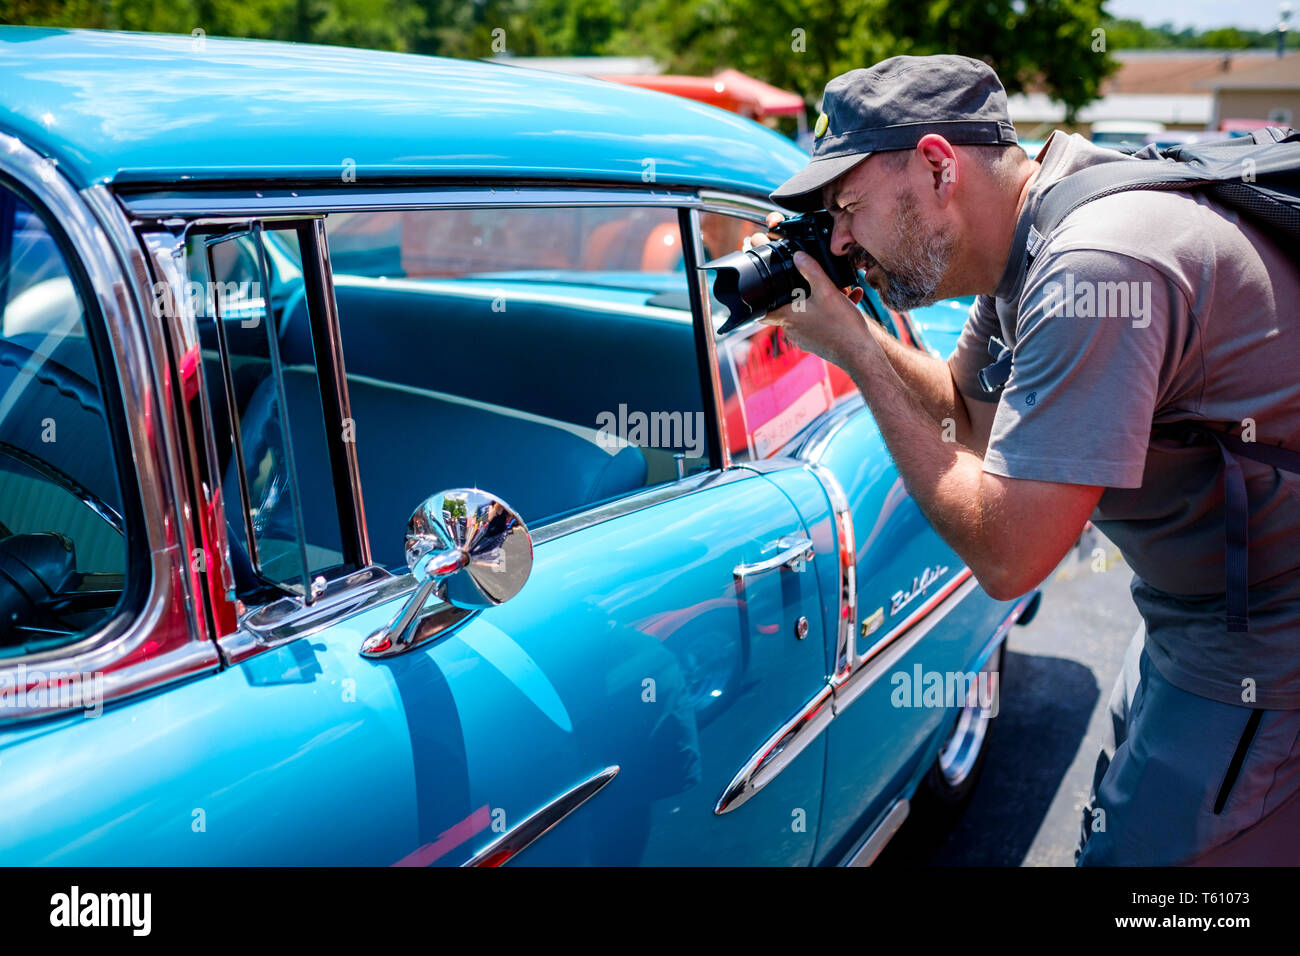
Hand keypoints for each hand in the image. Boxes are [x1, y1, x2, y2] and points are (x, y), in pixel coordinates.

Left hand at [759, 247, 874, 372]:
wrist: (861, 354)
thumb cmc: (842, 326)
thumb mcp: (827, 291)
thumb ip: (811, 270)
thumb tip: (798, 256)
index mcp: (788, 318)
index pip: (762, 312)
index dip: (759, 301)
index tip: (760, 292)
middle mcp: (792, 331)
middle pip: (788, 307)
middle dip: (800, 293)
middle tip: (814, 281)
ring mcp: (805, 338)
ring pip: (807, 313)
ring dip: (820, 300)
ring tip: (840, 290)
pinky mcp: (818, 342)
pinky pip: (819, 322)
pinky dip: (829, 311)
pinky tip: (849, 301)